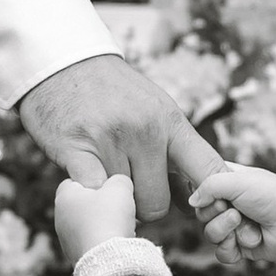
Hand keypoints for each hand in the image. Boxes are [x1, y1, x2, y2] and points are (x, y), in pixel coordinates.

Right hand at [17, 52, 220, 225]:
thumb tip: (202, 198)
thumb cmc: (115, 94)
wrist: (63, 64)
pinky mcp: (75, 149)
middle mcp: (144, 130)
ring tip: (103, 169)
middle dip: (143, 204)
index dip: (211, 199)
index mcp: (170, 121)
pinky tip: (85, 177)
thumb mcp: (156, 109)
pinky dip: (89, 195)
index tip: (204, 211)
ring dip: (112, 197)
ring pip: (122, 203)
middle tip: (129, 186)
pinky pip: (93, 194)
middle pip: (157, 204)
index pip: (209, 168)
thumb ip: (178, 150)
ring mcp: (109, 139)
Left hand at [52, 175, 139, 262]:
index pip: (73, 182)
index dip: (91, 181)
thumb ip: (118, 179)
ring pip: (86, 225)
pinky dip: (101, 241)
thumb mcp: (120, 187)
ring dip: (101, 225)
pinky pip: (90, 243)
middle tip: (117, 208)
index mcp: (63, 197)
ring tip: (119, 227)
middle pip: (81, 205)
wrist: (107, 261)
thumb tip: (119, 183)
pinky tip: (115, 243)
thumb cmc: (110, 219)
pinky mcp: (75, 257)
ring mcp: (66, 240)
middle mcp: (60, 219)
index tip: (107, 189)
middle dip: (99, 205)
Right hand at [191, 161, 275, 274]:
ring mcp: (236, 226)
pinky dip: (231, 249)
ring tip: (244, 224)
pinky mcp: (242, 247)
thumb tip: (191, 202)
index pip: (201, 187)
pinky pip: (221, 253)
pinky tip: (247, 241)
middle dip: (216, 214)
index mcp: (229, 182)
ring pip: (210, 234)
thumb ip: (207, 185)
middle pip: (202, 213)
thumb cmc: (272, 196)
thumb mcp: (237, 180)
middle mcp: (230, 203)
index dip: (203, 193)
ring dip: (226, 231)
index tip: (215, 193)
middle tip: (236, 211)